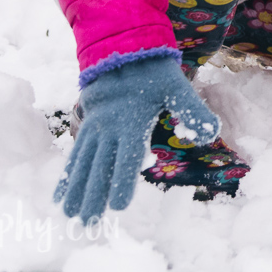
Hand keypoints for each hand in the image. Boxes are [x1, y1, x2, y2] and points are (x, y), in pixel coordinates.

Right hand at [53, 55, 217, 222]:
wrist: (123, 47)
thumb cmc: (154, 70)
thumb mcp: (178, 86)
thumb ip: (193, 112)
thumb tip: (211, 135)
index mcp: (132, 121)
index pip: (127, 156)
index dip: (123, 181)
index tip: (118, 206)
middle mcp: (109, 128)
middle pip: (100, 167)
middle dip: (94, 197)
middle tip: (89, 224)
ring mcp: (95, 128)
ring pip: (83, 164)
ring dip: (76, 191)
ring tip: (70, 215)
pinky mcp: (87, 126)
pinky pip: (75, 154)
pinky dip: (67, 175)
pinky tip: (59, 195)